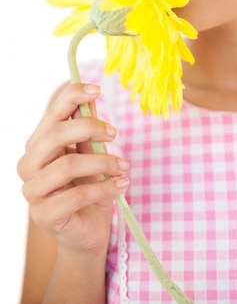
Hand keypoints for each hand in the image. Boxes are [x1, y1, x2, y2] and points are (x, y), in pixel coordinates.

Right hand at [17, 82, 129, 254]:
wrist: (88, 229)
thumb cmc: (88, 187)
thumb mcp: (91, 154)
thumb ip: (88, 130)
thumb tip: (91, 98)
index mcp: (38, 145)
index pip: (51, 114)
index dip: (71, 97)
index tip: (97, 90)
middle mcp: (29, 165)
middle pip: (54, 135)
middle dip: (88, 128)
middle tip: (114, 133)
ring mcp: (33, 192)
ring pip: (67, 165)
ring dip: (103, 162)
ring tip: (124, 166)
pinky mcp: (44, 215)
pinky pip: (77, 196)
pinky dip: (105, 187)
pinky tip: (122, 184)